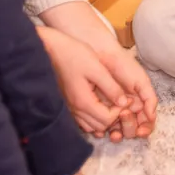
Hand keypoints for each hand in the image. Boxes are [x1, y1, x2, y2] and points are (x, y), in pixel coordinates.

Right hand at [38, 2, 158, 140]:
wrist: (49, 49)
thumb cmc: (73, 54)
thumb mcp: (97, 68)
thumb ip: (111, 87)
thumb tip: (124, 102)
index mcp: (83, 102)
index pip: (107, 120)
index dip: (120, 111)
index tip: (125, 98)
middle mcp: (75, 110)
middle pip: (100, 126)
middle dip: (113, 116)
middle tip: (120, 100)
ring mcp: (69, 108)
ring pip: (91, 126)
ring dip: (103, 118)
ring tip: (111, 101)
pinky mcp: (67, 104)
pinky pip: (82, 119)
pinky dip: (93, 116)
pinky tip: (98, 102)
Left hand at [90, 39, 157, 139]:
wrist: (103, 57)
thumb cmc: (124, 67)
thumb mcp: (141, 81)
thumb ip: (149, 98)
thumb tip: (151, 116)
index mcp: (140, 104)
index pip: (146, 123)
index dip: (145, 129)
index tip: (141, 131)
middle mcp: (128, 110)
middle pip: (132, 129)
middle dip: (130, 128)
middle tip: (124, 115)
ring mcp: (113, 112)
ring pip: (118, 131)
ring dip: (118, 134)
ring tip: (114, 131)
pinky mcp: (98, 111)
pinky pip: (102, 127)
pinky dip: (103, 131)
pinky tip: (103, 131)